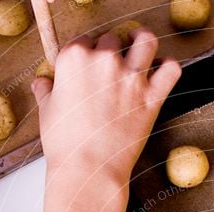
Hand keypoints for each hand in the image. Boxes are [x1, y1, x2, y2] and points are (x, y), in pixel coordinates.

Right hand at [32, 28, 180, 184]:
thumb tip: (42, 82)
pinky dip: (170, 66)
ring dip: (143, 41)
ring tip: (140, 46)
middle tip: (110, 68)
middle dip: (111, 50)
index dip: (86, 52)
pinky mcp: (152, 97)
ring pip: (145, 41)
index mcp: (74, 58)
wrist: (88, 169)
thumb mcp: (47, 112)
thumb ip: (46, 91)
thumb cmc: (65, 144)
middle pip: (111, 40)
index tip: (88, 64)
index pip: (83, 40)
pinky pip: (171, 70)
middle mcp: (104, 61)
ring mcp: (130, 78)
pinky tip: (162, 69)